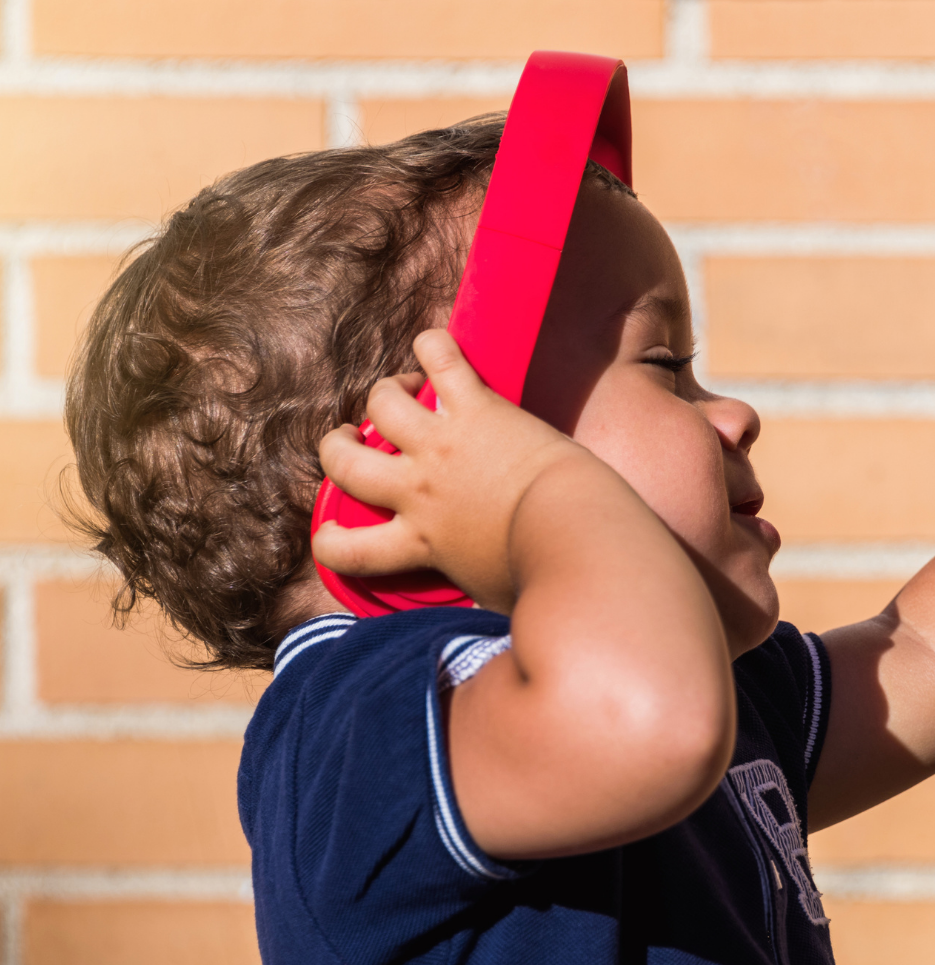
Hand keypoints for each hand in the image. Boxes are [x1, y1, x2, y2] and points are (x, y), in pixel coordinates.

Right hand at [312, 328, 586, 611]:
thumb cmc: (544, 578)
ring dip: (384, 395)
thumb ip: (470, 590)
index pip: (345, 552)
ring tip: (400, 392)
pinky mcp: (477, 409)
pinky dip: (434, 346)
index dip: (329, 543)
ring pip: (380, 404)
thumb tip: (484, 617)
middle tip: (349, 440)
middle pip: (343, 462)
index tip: (330, 532)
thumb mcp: (489, 598)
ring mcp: (443, 446)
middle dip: (336, 447)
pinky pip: (441, 360)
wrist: (574, 533)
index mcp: (418, 543)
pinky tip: (436, 346)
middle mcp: (418, 491)